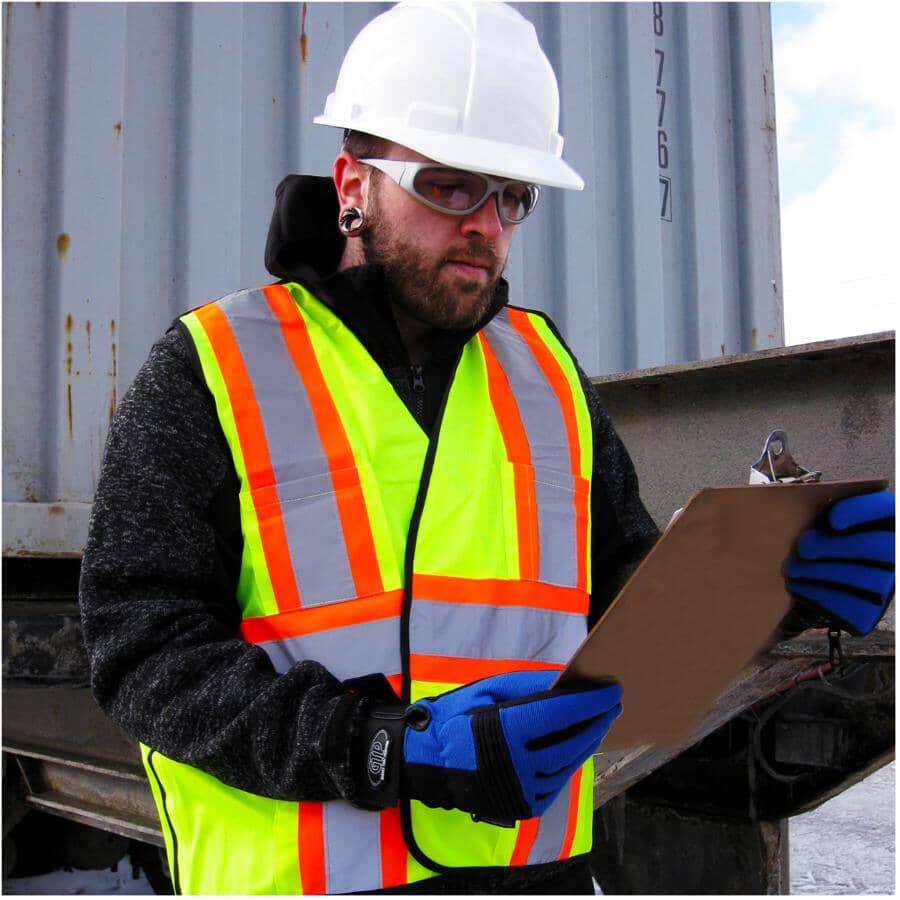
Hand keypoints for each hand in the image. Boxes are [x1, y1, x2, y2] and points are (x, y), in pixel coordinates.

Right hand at [401, 670, 621, 821]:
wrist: (429, 763)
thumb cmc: (458, 717)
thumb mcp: (490, 690)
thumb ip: (530, 686)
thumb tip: (567, 683)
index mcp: (507, 732)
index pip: (561, 714)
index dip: (590, 701)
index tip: (612, 688)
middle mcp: (518, 765)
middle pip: (572, 741)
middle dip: (597, 720)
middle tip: (614, 704)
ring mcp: (523, 790)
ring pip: (569, 764)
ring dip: (588, 742)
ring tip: (599, 723)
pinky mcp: (525, 806)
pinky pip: (557, 781)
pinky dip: (571, 762)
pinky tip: (579, 746)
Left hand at [784, 490, 894, 635]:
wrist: (813, 580)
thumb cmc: (816, 539)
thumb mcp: (818, 518)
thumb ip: (817, 509)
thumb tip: (795, 503)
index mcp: (884, 522)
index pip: (886, 509)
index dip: (863, 513)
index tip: (833, 520)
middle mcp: (894, 554)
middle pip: (880, 547)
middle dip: (837, 547)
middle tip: (804, 547)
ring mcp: (886, 585)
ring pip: (865, 578)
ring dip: (822, 572)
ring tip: (792, 568)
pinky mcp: (869, 613)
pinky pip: (851, 606)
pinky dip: (820, 594)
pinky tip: (798, 586)